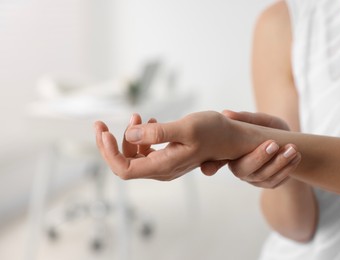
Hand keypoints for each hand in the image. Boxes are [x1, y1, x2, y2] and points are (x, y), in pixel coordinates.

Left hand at [95, 111, 262, 180]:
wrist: (231, 137)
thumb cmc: (214, 132)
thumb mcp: (186, 128)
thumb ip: (158, 133)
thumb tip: (130, 134)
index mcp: (163, 166)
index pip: (124, 169)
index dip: (108, 153)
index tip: (104, 132)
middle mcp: (161, 170)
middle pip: (123, 164)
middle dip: (109, 144)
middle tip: (101, 124)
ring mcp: (163, 164)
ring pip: (132, 156)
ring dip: (127, 137)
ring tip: (137, 116)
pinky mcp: (166, 156)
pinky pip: (144, 150)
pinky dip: (139, 136)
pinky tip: (147, 121)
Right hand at [201, 110, 300, 187]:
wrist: (289, 142)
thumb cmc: (269, 130)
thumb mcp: (260, 122)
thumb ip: (245, 119)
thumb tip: (226, 113)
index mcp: (230, 153)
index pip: (216, 161)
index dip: (211, 166)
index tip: (207, 169)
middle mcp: (239, 168)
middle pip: (244, 170)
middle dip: (260, 158)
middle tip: (273, 144)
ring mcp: (253, 179)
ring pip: (264, 176)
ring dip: (280, 163)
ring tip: (293, 149)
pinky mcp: (268, 184)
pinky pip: (277, 181)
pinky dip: (288, 168)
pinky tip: (296, 157)